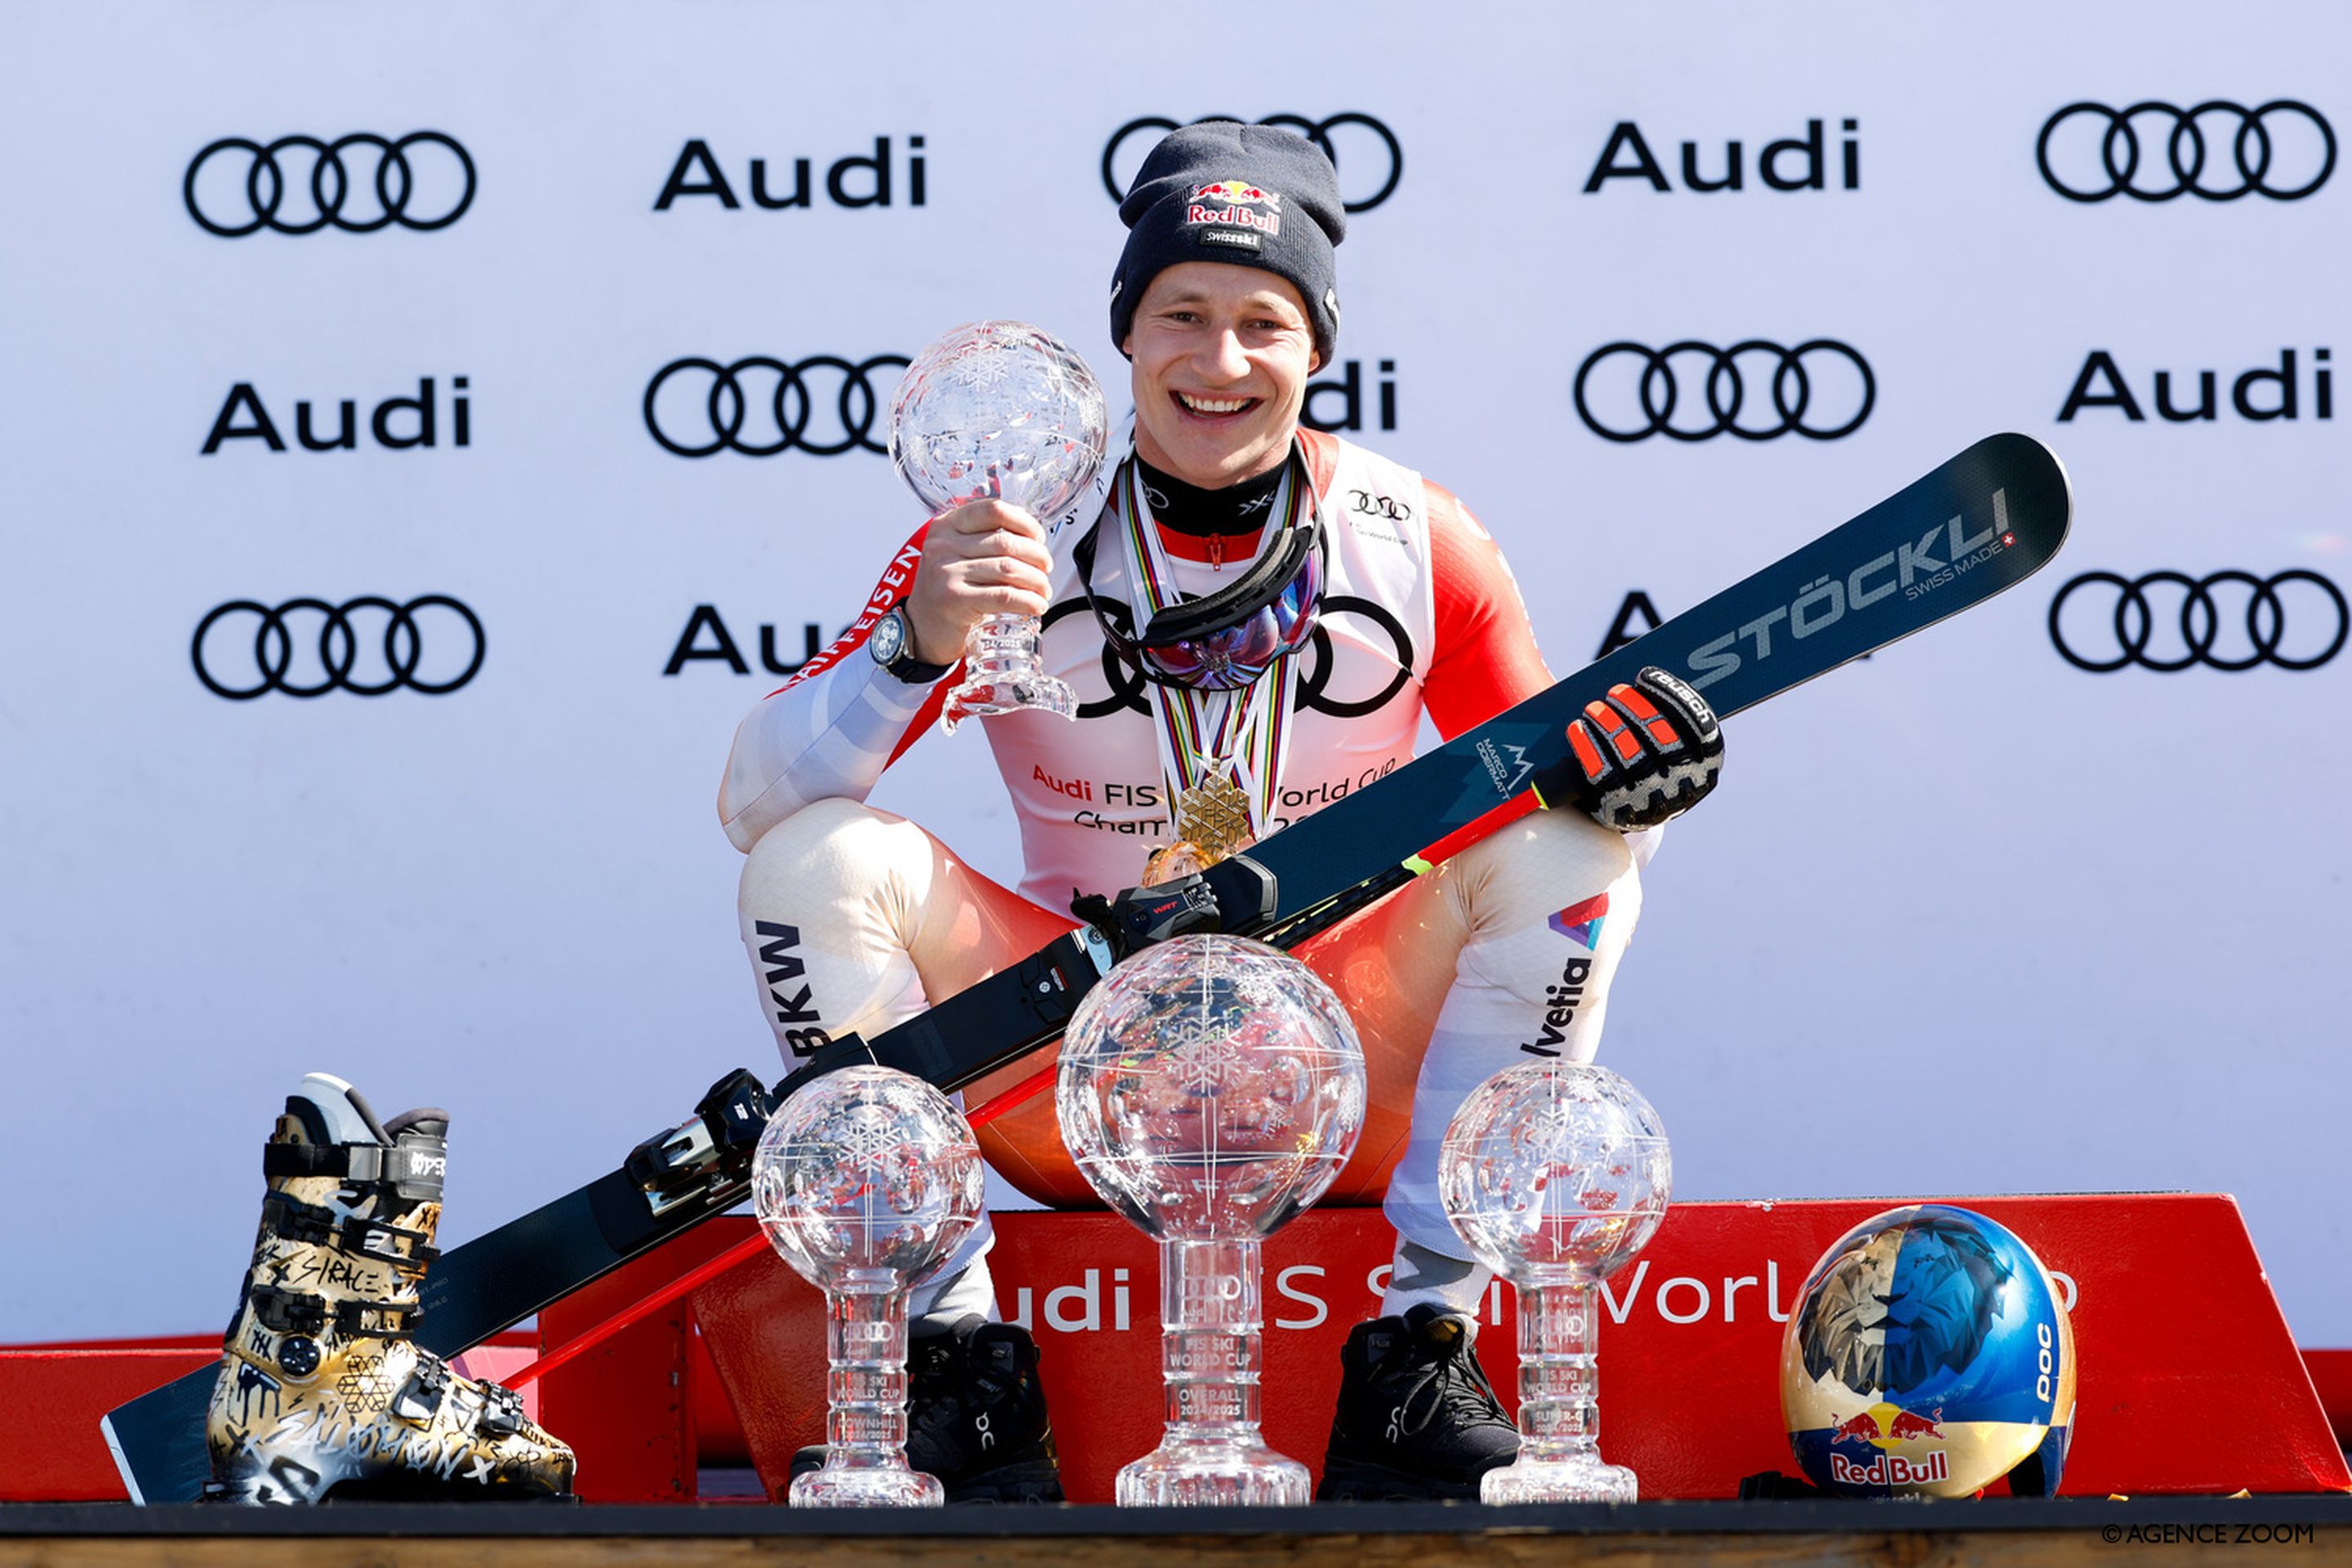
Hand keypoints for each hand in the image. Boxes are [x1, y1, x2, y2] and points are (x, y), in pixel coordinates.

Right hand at [903, 499, 1055, 664]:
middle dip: (1037, 556)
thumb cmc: (946, 590)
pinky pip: (1003, 596)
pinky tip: (1037, 606)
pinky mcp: (955, 600)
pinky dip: (1028, 601)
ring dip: (1036, 581)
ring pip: (1008, 569)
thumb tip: (1032, 539)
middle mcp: (943, 545)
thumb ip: (983, 539)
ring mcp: (947, 572)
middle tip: (1046, 569)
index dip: (1024, 522)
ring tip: (1043, 590)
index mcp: (946, 525)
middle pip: (1006, 542)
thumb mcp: (956, 554)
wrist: (921, 627)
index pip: (993, 510)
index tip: (1038, 538)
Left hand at [1534, 667, 1723, 830]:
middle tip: (1615, 692)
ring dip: (1608, 723)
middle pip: (1660, 735)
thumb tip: (1647, 674)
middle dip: (1634, 707)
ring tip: (1594, 708)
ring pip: (1629, 752)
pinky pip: (1602, 772)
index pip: (1699, 725)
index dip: (1671, 695)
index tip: (1644, 675)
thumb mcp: (1677, 743)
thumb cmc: (1656, 762)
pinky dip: (1588, 746)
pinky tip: (1578, 729)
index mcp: (1708, 764)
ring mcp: (1652, 798)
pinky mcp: (1619, 808)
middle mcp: (1684, 783)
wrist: (1637, 810)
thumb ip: (1673, 713)